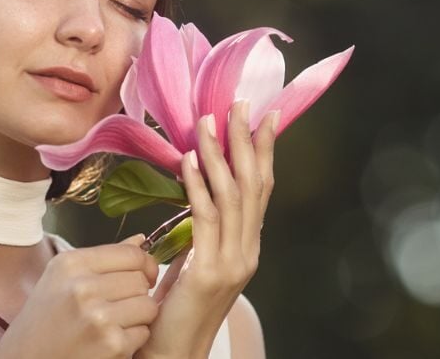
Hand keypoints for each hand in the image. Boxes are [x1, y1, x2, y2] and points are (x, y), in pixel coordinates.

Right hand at [0, 234, 161, 358]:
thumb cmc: (44, 321)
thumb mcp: (61, 280)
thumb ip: (102, 259)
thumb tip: (141, 240)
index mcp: (70, 264)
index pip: (131, 254)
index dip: (144, 265)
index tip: (142, 275)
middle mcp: (82, 287)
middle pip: (141, 280)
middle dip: (137, 293)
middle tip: (118, 305)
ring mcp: (98, 317)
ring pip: (148, 306)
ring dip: (138, 317)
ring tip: (114, 323)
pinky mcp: (111, 345)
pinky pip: (143, 332)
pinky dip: (132, 339)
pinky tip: (109, 341)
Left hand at [138, 100, 277, 358]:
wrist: (173, 353)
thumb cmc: (176, 310)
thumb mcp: (194, 265)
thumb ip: (202, 234)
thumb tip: (196, 195)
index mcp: (247, 247)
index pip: (261, 190)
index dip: (264, 152)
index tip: (266, 116)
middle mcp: (248, 252)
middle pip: (254, 186)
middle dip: (247, 142)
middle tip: (241, 104)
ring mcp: (233, 262)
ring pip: (231, 196)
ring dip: (218, 155)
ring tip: (207, 122)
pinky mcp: (209, 272)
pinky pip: (205, 220)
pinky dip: (197, 186)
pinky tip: (186, 161)